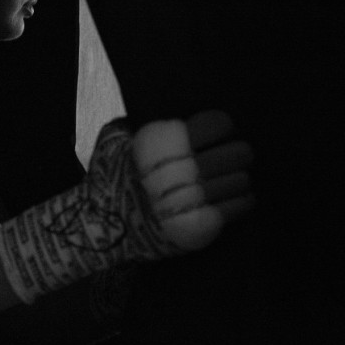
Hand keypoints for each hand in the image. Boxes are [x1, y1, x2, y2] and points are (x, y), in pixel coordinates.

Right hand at [0, 111, 254, 303]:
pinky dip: (243, 201)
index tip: (223, 129)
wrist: (100, 228)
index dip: (221, 125)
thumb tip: (139, 116)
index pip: (211, 126)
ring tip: (240, 176)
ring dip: (242, 178)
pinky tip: (243, 196)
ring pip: (236, 181)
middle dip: (240, 152)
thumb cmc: (107, 183)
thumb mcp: (110, 145)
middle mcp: (177, 170)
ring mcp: (188, 200)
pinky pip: (234, 209)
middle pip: (231, 155)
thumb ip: (127, 126)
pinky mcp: (197, 226)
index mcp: (161, 146)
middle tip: (241, 154)